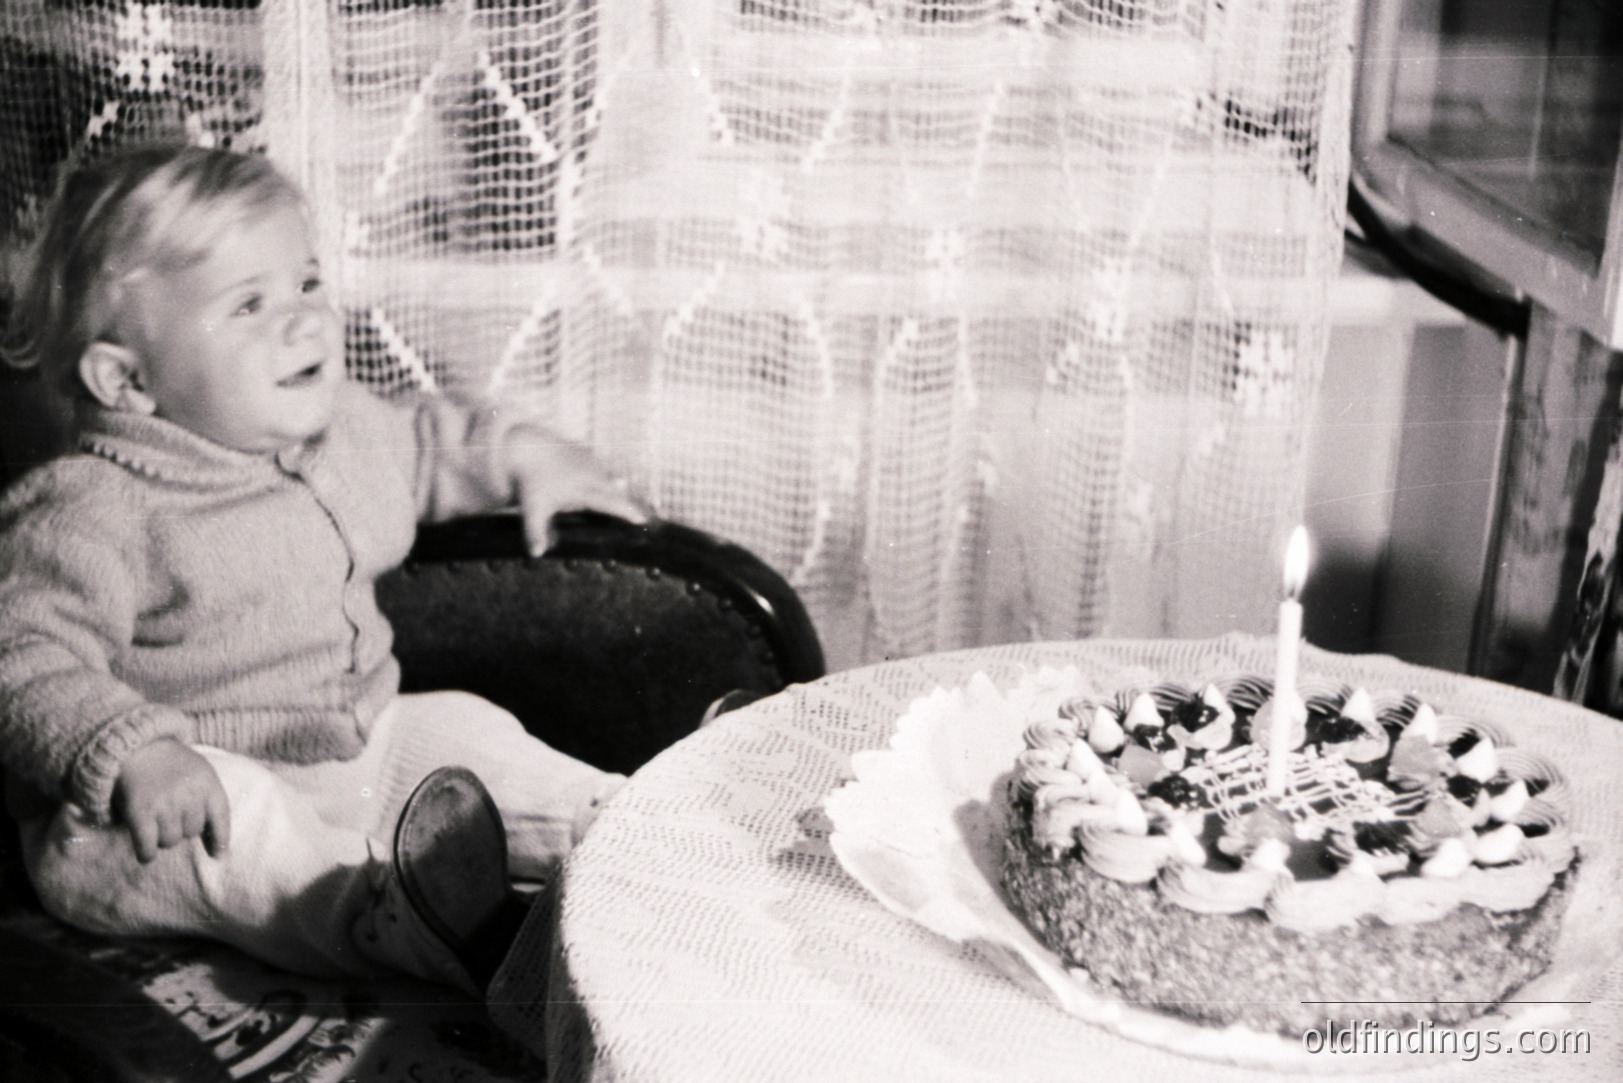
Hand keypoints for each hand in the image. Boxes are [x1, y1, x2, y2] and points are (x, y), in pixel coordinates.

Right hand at [112, 739, 230, 862]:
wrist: (134, 747)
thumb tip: (218, 850)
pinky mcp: (140, 811)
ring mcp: (164, 803)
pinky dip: (146, 853)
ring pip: (170, 841)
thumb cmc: (170, 764)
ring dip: (162, 837)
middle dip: (181, 828)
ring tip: (155, 821)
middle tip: (168, 813)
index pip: (221, 816)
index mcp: (207, 782)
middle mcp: (189, 794)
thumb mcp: (198, 773)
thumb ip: (209, 801)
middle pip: (192, 832)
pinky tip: (145, 853)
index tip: (218, 855)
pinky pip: (147, 845)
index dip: (220, 839)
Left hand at [510, 431, 651, 554]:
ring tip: (635, 508)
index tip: (643, 521)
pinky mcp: (591, 456)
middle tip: (647, 520)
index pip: (610, 503)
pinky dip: (609, 484)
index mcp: (582, 489)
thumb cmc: (531, 482)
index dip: (627, 512)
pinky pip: (604, 473)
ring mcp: (593, 463)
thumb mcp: (533, 509)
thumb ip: (535, 533)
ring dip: (620, 495)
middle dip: (630, 506)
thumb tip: (536, 555)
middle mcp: (592, 475)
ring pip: (611, 482)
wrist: (526, 448)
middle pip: (617, 493)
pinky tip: (616, 490)